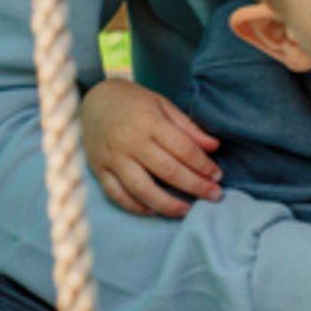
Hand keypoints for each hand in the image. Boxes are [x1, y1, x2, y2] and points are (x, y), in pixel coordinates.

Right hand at [78, 78, 221, 218]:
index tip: (217, 175)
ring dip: (168, 204)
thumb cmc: (132, 101)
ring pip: (143, 189)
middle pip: (168, 171)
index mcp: (149, 122)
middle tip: (214, 195)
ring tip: (186, 210)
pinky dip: (136, 206)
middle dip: (195, 186)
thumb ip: (187, 127)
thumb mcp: (162, 104)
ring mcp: (113, 158)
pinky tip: (154, 210)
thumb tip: (214, 146)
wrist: (93, 100)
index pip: (183, 149)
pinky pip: (118, 195)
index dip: (203, 165)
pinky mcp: (99, 170)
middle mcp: (130, 142)